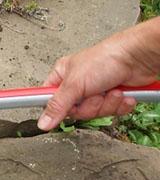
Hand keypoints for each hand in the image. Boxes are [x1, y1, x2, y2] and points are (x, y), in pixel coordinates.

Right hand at [38, 29, 158, 130]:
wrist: (137, 58)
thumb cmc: (105, 59)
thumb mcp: (74, 84)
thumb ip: (57, 105)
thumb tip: (43, 122)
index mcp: (63, 76)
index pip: (50, 99)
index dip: (55, 108)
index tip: (57, 114)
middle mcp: (79, 85)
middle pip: (76, 111)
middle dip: (91, 105)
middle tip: (95, 94)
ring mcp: (96, 91)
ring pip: (96, 113)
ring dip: (107, 104)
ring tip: (111, 90)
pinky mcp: (113, 97)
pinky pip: (112, 112)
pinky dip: (120, 104)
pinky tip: (122, 93)